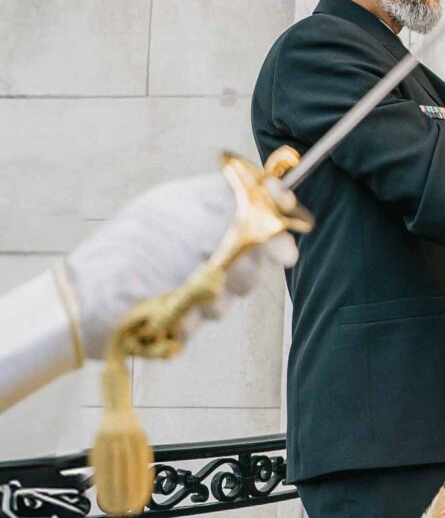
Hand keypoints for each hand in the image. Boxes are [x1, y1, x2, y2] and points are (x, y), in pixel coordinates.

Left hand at [64, 173, 295, 358]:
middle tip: (227, 274)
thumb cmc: (127, 255)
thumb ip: (233, 210)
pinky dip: (193, 319)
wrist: (84, 305)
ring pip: (232, 286)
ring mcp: (187, 272)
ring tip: (189, 301)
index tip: (288, 239)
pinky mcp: (179, 307)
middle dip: (246, 267)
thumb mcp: (184, 218)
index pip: (252, 199)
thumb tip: (281, 212)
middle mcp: (194, 236)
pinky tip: (176, 318)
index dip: (277, 215)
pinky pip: (204, 314)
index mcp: (195, 205)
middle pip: (252, 247)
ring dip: (216, 297)